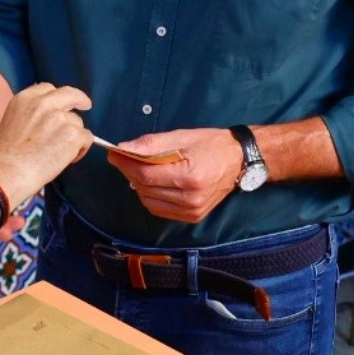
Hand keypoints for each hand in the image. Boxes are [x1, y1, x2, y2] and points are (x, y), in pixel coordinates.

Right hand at [0, 84, 92, 220]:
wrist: (5, 172)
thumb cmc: (2, 156)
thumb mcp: (10, 122)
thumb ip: (30, 115)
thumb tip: (46, 123)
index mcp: (25, 99)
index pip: (48, 89)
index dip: (57, 97)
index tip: (62, 103)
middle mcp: (44, 103)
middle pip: (70, 94)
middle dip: (79, 99)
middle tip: (85, 105)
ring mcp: (60, 118)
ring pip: (78, 122)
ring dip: (74, 135)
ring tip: (61, 153)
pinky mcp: (72, 134)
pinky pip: (86, 138)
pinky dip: (81, 149)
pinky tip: (68, 159)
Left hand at [107, 128, 243, 224]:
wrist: (239, 160)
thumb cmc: (211, 144)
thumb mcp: (182, 136)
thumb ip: (151, 144)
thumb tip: (123, 148)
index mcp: (190, 176)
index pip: (146, 174)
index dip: (126, 164)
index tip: (114, 154)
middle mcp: (191, 198)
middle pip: (146, 189)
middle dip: (130, 173)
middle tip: (124, 159)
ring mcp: (192, 211)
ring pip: (149, 202)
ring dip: (139, 186)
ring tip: (140, 170)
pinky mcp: (192, 217)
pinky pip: (160, 210)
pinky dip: (151, 197)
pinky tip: (153, 184)